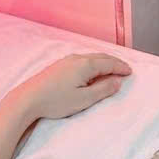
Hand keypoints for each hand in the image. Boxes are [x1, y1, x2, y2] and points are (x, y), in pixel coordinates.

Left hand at [17, 54, 131, 119]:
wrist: (28, 99)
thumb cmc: (56, 101)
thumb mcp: (84, 99)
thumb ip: (103, 89)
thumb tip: (117, 81)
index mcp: (85, 65)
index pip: (109, 63)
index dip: (121, 67)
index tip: (130, 72)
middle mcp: (77, 58)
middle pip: (101, 57)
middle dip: (114, 62)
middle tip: (124, 69)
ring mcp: (66, 60)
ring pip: (91, 57)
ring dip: (103, 62)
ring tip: (111, 70)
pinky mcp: (59, 65)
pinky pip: (82, 60)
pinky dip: (93, 63)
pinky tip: (92, 71)